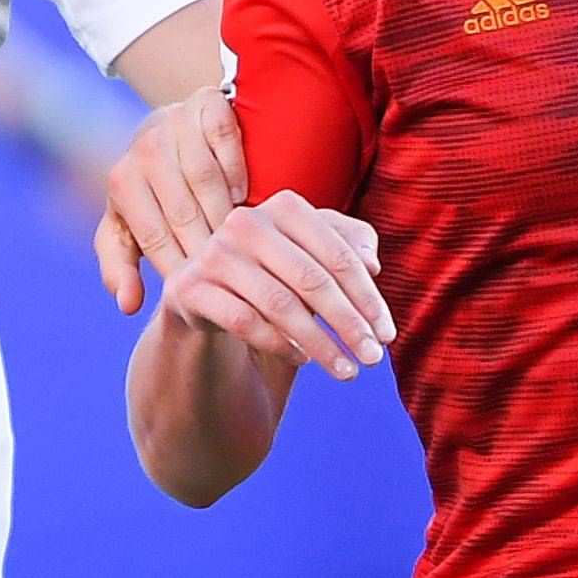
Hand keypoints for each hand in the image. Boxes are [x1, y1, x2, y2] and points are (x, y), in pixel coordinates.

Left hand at [97, 86, 252, 312]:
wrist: (169, 131)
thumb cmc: (149, 194)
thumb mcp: (125, 230)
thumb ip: (120, 268)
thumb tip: (127, 306)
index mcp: (121, 182)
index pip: (154, 238)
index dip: (180, 270)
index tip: (202, 295)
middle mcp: (144, 148)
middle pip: (183, 211)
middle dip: (207, 249)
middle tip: (230, 278)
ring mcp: (175, 121)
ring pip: (204, 178)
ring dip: (224, 213)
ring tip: (240, 245)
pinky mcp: (207, 102)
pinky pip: (225, 139)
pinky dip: (236, 168)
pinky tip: (245, 196)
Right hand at [157, 193, 392, 379]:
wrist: (206, 293)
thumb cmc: (275, 272)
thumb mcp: (314, 255)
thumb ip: (349, 247)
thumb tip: (373, 265)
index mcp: (284, 206)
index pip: (338, 256)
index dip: (368, 298)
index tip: (388, 335)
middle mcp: (245, 222)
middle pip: (312, 281)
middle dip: (348, 324)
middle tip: (373, 359)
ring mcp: (214, 254)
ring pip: (280, 305)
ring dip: (320, 344)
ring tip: (345, 370)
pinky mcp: (188, 288)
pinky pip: (244, 322)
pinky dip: (278, 344)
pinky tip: (301, 359)